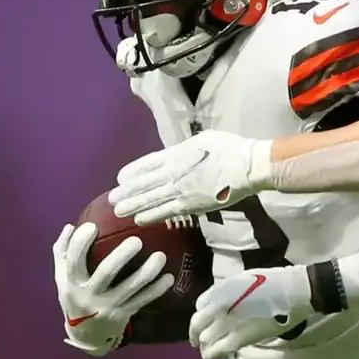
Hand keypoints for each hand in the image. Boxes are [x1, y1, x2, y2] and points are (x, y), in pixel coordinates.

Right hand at [53, 222, 173, 354]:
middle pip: (106, 273)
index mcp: (72, 282)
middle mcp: (89, 295)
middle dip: (121, 256)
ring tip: (160, 256)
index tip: (92, 226)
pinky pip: (142, 300)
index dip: (81, 243)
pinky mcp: (123, 315)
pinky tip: (169, 278)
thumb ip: (63, 251)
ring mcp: (107, 306)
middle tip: (137, 240)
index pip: (73, 261)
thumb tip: (71, 226)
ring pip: (129, 288)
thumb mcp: (62, 277)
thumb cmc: (75, 295)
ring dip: (147, 272)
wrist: (85, 334)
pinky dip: (156, 290)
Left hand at [109, 130, 268, 224]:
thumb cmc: (229, 148)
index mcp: (175, 154)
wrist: (246, 166)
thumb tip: (178, 153)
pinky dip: (151, 216)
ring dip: (133, 206)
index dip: (132, 172)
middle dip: (126, 192)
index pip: (146, 164)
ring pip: (150, 199)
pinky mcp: (191, 205)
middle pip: (143, 183)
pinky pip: (166, 212)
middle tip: (112, 199)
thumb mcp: (203, 139)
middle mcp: (172, 172)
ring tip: (118, 211)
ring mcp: (180, 190)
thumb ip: (185, 149)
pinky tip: (139, 219)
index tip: (120, 178)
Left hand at [189, 267, 313, 358]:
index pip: (199, 304)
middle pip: (196, 324)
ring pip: (203, 339)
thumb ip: (228, 291)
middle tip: (198, 341)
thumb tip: (225, 302)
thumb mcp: (243, 280)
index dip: (203, 314)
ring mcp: (225, 323)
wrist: (290, 292)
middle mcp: (217, 306)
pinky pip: (216, 350)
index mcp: (219, 289)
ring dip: (204, 345)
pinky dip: (211, 356)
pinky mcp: (237, 338)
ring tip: (209, 350)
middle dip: (195, 333)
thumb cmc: (273, 281)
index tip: (208, 320)